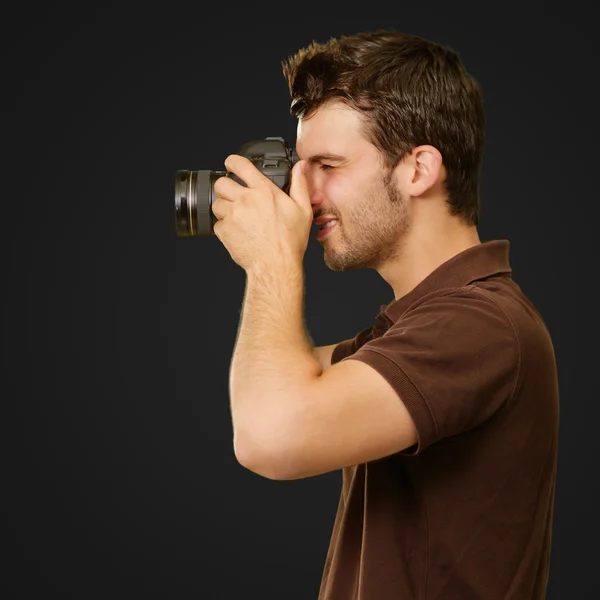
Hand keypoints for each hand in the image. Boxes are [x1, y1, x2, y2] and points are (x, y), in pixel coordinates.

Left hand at [211, 154, 311, 271]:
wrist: (275, 266)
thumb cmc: (289, 241)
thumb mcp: (302, 210)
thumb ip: (299, 184)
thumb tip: (300, 166)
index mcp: (264, 191)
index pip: (240, 165)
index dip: (232, 162)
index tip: (230, 164)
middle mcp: (246, 200)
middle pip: (221, 183)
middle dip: (224, 188)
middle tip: (232, 196)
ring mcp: (233, 215)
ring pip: (217, 204)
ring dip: (224, 209)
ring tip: (236, 217)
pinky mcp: (225, 231)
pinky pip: (217, 224)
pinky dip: (224, 228)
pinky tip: (237, 233)